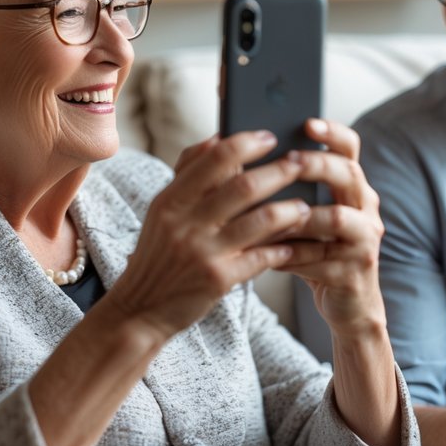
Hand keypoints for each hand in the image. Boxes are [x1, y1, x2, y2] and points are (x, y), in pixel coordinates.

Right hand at [105, 131, 311, 339]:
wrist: (140, 309)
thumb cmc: (158, 255)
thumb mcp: (161, 212)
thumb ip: (187, 175)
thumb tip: (216, 137)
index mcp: (171, 200)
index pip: (214, 158)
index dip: (247, 143)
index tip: (270, 136)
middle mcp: (185, 222)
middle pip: (244, 186)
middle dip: (279, 171)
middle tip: (301, 163)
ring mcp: (203, 251)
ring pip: (260, 220)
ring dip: (289, 211)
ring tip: (305, 206)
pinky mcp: (218, 279)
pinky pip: (262, 257)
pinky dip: (282, 249)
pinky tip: (293, 245)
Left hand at [277, 118, 386, 337]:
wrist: (346, 304)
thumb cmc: (314, 253)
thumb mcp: (302, 217)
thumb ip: (284, 192)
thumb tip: (236, 162)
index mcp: (351, 187)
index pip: (350, 148)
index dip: (332, 132)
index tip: (308, 122)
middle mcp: (365, 207)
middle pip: (349, 173)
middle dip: (317, 164)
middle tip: (289, 159)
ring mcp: (365, 238)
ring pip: (340, 217)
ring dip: (303, 214)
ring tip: (273, 212)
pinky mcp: (357, 270)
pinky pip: (324, 257)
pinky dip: (295, 255)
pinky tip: (270, 255)